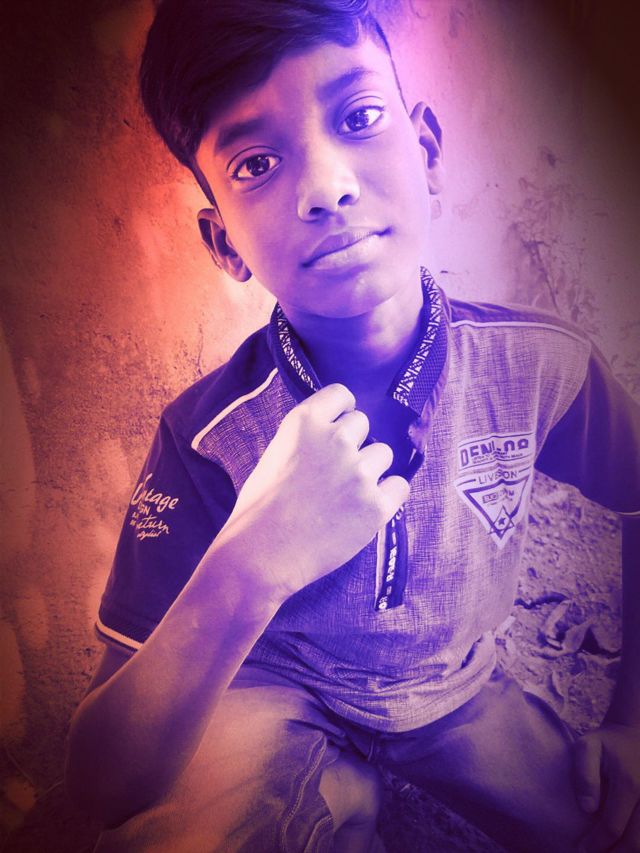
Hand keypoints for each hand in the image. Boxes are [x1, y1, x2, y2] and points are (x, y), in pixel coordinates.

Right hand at [217, 383, 408, 598]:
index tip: (338, 428)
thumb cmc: (259, 508)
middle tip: (336, 471)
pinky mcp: (376, 505)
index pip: (342, 395)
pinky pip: (400, 486)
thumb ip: (307, 438)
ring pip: (384, 453)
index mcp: (305, 422)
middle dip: (354, 443)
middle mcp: (335, 440)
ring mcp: (359, 472)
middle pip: (364, 423)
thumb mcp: (276, 454)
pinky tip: (366, 508)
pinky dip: (388, 496)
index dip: (341, 413)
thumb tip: (336, 432)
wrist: (260, 555)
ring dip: (371, 469)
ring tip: (347, 494)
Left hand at [574, 722, 639, 851]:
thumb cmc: (608, 743)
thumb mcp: (588, 747)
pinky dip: (637, 843)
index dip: (596, 843)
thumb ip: (585, 775)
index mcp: (629, 783)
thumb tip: (587, 808)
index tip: (581, 849)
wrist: (636, 733)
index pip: (612, 826)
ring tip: (608, 852)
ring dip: (628, 852)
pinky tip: (624, 845)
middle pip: (635, 842)